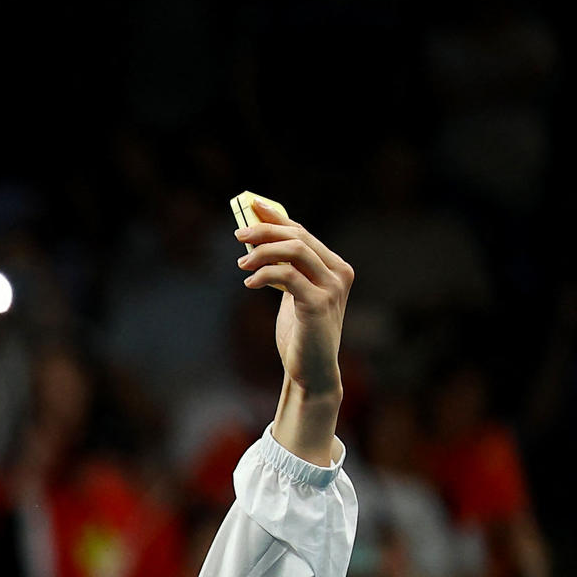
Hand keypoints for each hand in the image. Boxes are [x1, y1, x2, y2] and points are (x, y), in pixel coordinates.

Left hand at [237, 205, 352, 456]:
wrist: (311, 370)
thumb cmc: (300, 332)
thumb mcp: (293, 295)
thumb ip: (284, 269)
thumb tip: (257, 239)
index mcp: (335, 267)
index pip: (302, 232)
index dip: (276, 217)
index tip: (250, 206)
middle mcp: (338, 273)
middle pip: (298, 236)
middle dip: (264, 231)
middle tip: (238, 235)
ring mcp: (331, 288)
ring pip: (294, 250)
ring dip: (262, 252)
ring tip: (241, 265)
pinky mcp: (318, 304)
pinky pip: (288, 276)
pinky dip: (264, 274)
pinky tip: (249, 283)